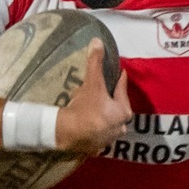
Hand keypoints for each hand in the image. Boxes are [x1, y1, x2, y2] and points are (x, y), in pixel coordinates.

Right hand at [54, 41, 132, 155]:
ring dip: (105, 115)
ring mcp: (109, 140)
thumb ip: (95, 63)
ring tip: (97, 106)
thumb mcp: (91, 83)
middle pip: (118, 108)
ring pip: (110, 123)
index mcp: (123, 112)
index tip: (120, 73)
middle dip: (113, 99)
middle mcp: (120, 127)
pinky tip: (89, 123)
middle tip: (106, 90)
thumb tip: (98, 41)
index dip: (120, 79)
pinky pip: (99, 134)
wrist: (65, 132)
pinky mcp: (96, 148)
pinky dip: (96, 128)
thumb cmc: (83, 107)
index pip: (122, 90)